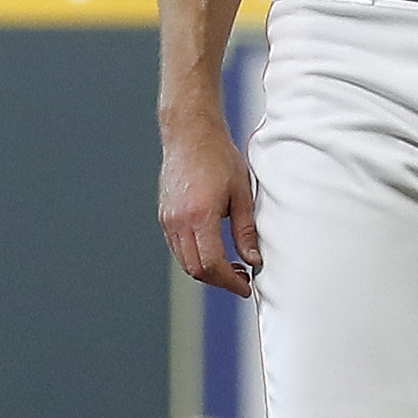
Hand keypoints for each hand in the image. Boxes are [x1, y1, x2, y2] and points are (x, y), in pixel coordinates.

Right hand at [158, 109, 260, 298]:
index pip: (211, 265)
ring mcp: (167, 218)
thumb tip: (253, 260)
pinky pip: (177, 246)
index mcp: (200, 215)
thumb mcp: (241, 192)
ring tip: (231, 265)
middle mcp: (178, 220)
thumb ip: (246, 230)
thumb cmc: (218, 155)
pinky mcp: (164, 214)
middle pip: (195, 269)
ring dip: (206, 270)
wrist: (190, 132)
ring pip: (184, 261)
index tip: (246, 286)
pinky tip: (213, 248)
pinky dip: (194, 256)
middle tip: (241, 278)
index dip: (230, 282)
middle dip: (219, 280)